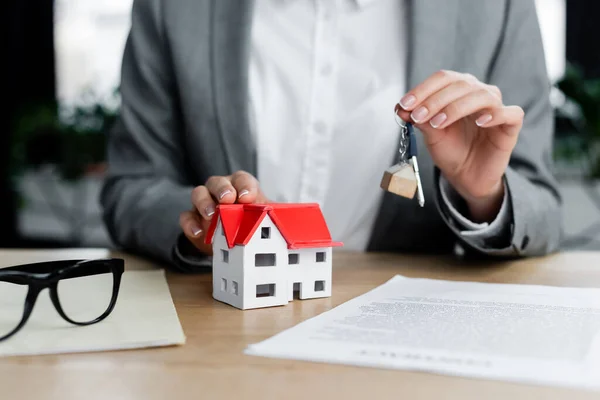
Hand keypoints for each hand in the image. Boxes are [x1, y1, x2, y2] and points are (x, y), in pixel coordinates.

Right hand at [179, 171, 268, 253]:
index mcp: (241, 187)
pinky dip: (190, 223)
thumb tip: (300, 224)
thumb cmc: (253, 225)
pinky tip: (198, 232)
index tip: (247, 197)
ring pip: (198, 194)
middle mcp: (221, 191)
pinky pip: (186, 216)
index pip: (241, 179)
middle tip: (228, 199)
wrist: (236, 242)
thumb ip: (274, 218)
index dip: (244, 185)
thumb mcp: (264, 220)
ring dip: (204, 202)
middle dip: (222, 189)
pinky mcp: (194, 219)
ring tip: (211, 215)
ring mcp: (205, 203)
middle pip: (217, 182)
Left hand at [395, 70, 523, 222]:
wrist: (466, 175)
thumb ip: (419, 119)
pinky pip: (511, 113)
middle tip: (418, 116)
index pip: (443, 78)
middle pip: (460, 84)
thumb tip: (399, 107)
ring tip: (438, 124)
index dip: (423, 89)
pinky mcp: (511, 125)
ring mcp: (497, 107)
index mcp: (458, 89)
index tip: (404, 105)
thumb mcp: (431, 134)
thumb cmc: (450, 149)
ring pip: (482, 96)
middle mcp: (479, 92)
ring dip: (456, 108)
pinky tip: (480, 122)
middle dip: (435, 100)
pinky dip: (496, 115)